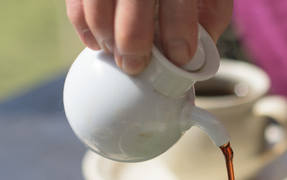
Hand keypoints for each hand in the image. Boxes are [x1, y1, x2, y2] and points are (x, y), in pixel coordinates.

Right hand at [66, 0, 232, 74]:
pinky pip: (76, 2)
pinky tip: (97, 43)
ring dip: (105, 36)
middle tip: (135, 65)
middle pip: (133, 0)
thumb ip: (209, 15)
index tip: (179, 58)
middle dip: (132, 41)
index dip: (178, 30)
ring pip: (97, 3)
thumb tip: (196, 56)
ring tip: (117, 55)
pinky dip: (83, 27)